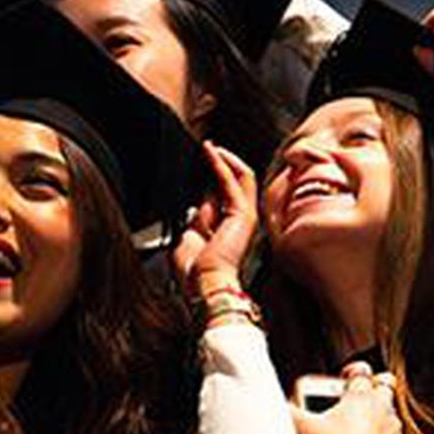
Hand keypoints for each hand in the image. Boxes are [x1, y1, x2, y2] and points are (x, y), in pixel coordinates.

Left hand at [171, 141, 259, 301]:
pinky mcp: (243, 214)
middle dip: (221, 165)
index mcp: (227, 231)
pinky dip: (223, 164)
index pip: (222, 197)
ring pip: (243, 179)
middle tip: (207, 149)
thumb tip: (200, 204)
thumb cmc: (195, 273)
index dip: (210, 179)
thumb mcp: (189, 240)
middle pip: (235, 185)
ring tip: (210, 147)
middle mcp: (239, 223)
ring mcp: (244, 218)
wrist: (204, 286)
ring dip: (225, 160)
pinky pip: (237, 181)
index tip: (197, 163)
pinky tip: (212, 152)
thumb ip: (196, 221)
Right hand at [291, 362, 404, 433]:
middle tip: (356, 398)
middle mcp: (381, 407)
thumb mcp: (301, 426)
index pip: (361, 370)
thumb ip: (286, 410)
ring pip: (389, 412)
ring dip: (376, 415)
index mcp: (360, 395)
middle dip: (372, 387)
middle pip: (384, 384)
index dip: (352, 372)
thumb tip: (271, 403)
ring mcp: (391, 429)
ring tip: (356, 426)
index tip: (345, 378)